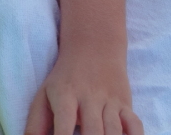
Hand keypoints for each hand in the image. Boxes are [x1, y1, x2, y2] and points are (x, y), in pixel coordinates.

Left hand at [24, 50, 142, 134]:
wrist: (95, 45)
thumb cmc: (64, 78)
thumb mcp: (44, 95)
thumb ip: (35, 125)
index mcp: (65, 95)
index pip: (64, 123)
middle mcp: (89, 97)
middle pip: (93, 131)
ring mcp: (109, 100)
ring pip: (114, 131)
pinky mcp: (125, 103)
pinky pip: (135, 125)